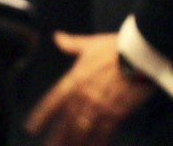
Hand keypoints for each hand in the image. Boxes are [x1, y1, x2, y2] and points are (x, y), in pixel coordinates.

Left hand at [25, 32, 153, 145]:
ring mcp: (101, 107)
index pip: (53, 101)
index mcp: (75, 79)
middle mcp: (84, 96)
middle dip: (56, 137)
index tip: (31, 128)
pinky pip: (104, 133)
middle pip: (66, 121)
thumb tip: (57, 37)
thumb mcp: (90, 43)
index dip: (41, 116)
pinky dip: (97, 142)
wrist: (141, 56)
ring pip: (82, 130)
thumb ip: (71, 44)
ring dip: (73, 142)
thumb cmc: (116, 47)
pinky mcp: (118, 114)